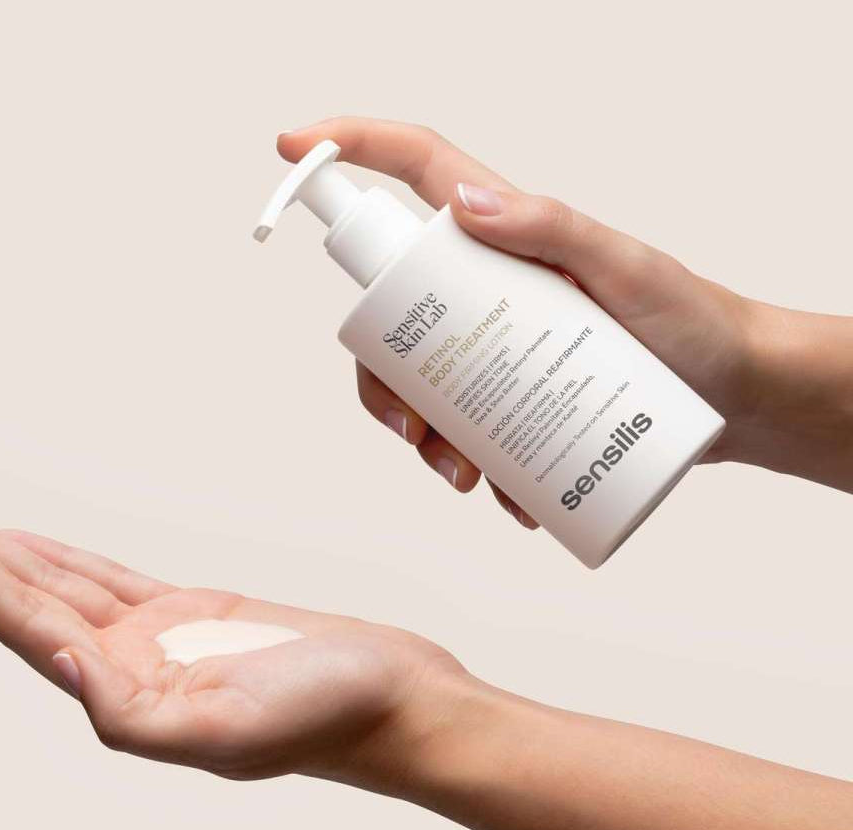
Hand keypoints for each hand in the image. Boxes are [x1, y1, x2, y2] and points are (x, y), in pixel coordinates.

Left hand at [0, 481, 466, 783]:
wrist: (395, 698)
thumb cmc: (331, 716)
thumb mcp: (231, 731)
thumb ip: (132, 715)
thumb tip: (60, 661)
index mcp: (128, 698)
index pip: (22, 622)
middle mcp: (131, 670)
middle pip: (25, 599)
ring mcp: (162, 642)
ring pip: (63, 587)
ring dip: (4, 553)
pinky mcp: (197, 618)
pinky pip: (112, 581)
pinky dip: (67, 560)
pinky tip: (37, 547)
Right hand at [279, 118, 852, 509]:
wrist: (727, 397)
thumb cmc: (688, 321)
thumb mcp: (626, 268)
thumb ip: (553, 227)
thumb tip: (466, 210)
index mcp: (501, 232)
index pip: (413, 171)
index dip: (347, 148)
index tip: (291, 146)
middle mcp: (484, 285)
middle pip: (391, 312)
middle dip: (382, 378)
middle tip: (415, 434)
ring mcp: (493, 342)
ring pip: (418, 380)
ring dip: (422, 437)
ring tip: (467, 478)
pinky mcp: (512, 392)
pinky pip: (463, 426)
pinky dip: (468, 464)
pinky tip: (503, 494)